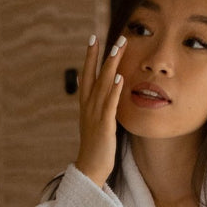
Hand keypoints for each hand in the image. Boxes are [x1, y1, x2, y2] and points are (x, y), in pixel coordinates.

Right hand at [74, 34, 126, 186]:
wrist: (90, 168)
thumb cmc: (95, 146)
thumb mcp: (95, 122)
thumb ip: (98, 106)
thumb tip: (99, 91)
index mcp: (85, 105)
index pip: (87, 75)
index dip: (90, 57)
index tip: (93, 38)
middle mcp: (88, 106)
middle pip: (96, 75)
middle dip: (104, 55)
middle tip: (115, 38)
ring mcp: (95, 115)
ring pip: (103, 84)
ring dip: (112, 65)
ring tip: (119, 48)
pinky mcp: (104, 125)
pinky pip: (110, 104)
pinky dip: (115, 90)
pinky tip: (121, 77)